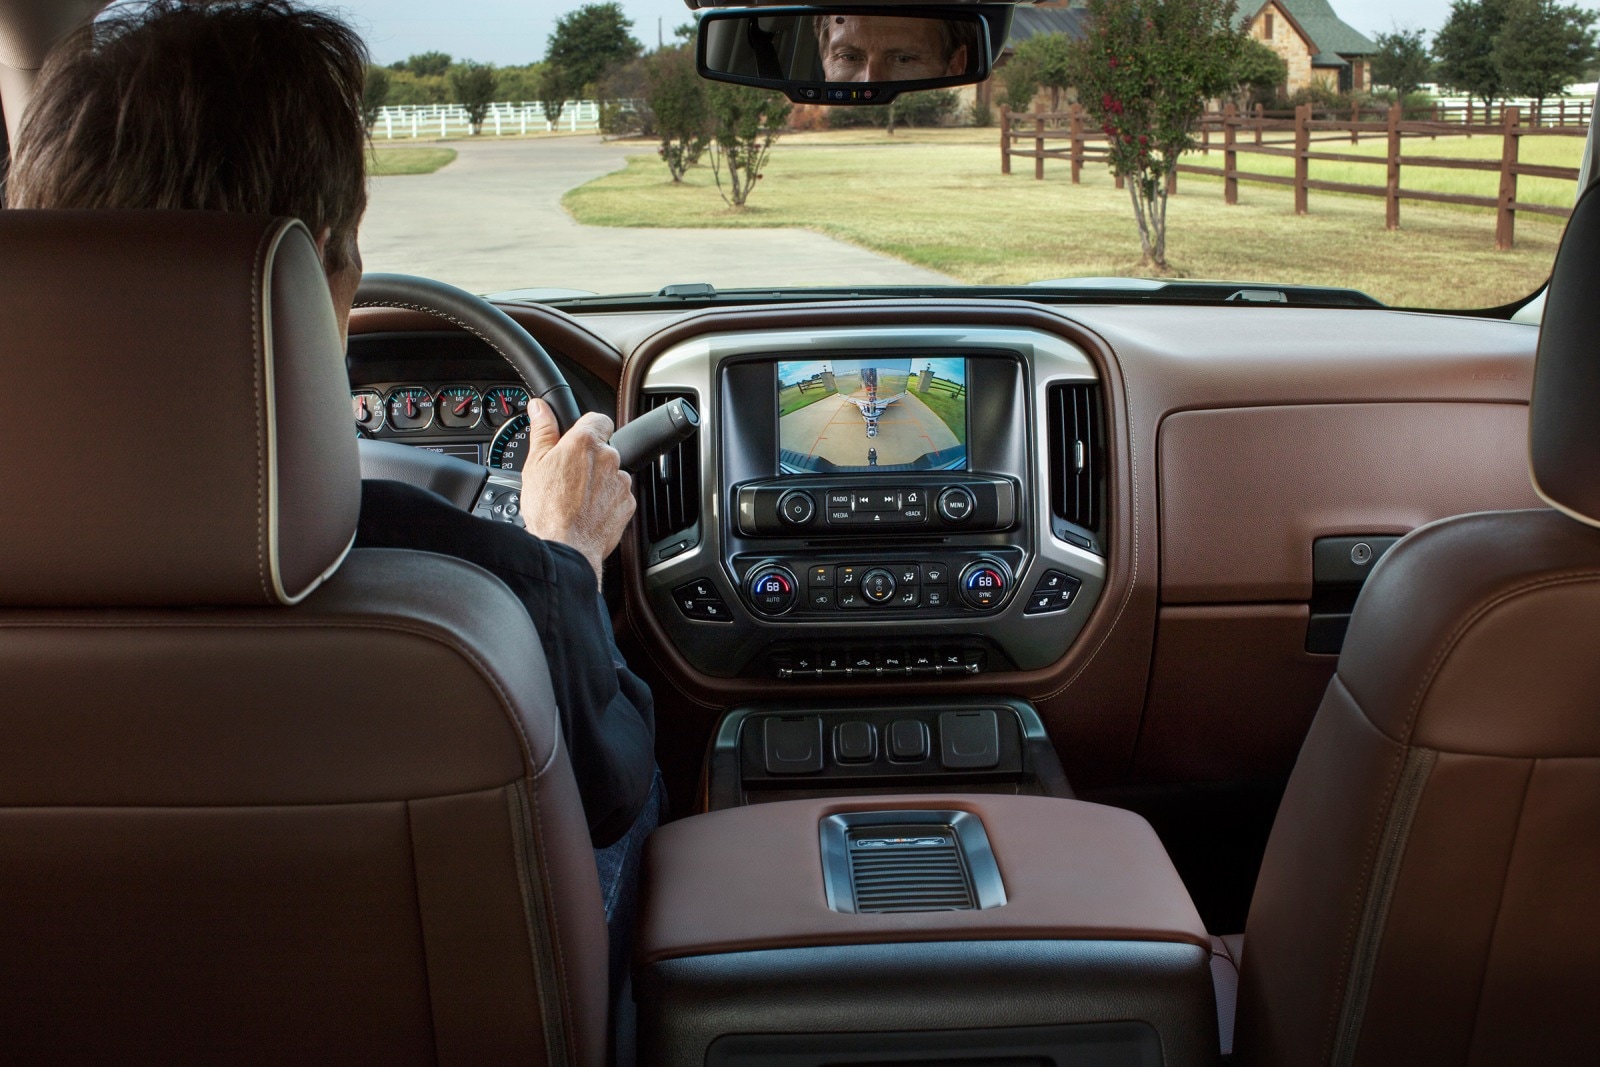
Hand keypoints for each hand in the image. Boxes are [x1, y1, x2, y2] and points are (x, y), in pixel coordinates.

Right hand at [519, 398, 634, 587]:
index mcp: (585, 442)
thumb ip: (542, 430)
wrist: (567, 546)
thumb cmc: (549, 509)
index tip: (577, 438)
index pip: (598, 419)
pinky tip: (588, 511)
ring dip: (598, 481)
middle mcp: (608, 458)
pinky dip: (606, 501)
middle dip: (588, 459)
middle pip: (603, 449)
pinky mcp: (628, 503)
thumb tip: (540, 408)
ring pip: (611, 473)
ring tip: (576, 498)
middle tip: (567, 477)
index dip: (587, 427)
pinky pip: (618, 495)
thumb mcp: (535, 464)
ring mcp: (621, 481)